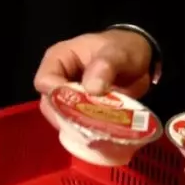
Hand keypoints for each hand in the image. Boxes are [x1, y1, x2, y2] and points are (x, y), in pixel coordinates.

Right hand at [34, 29, 152, 126]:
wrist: (140, 59)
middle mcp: (58, 78)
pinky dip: (89, 131)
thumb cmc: (123, 49)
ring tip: (98, 134)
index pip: (44, 80)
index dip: (56, 95)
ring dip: (78, 127)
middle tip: (90, 127)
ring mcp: (69, 96)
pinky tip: (102, 136)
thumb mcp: (117, 53)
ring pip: (62, 117)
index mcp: (59, 59)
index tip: (79, 107)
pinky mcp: (81, 110)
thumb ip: (105, 66)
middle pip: (49, 103)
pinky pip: (78, 124)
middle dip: (67, 117)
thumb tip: (92, 89)